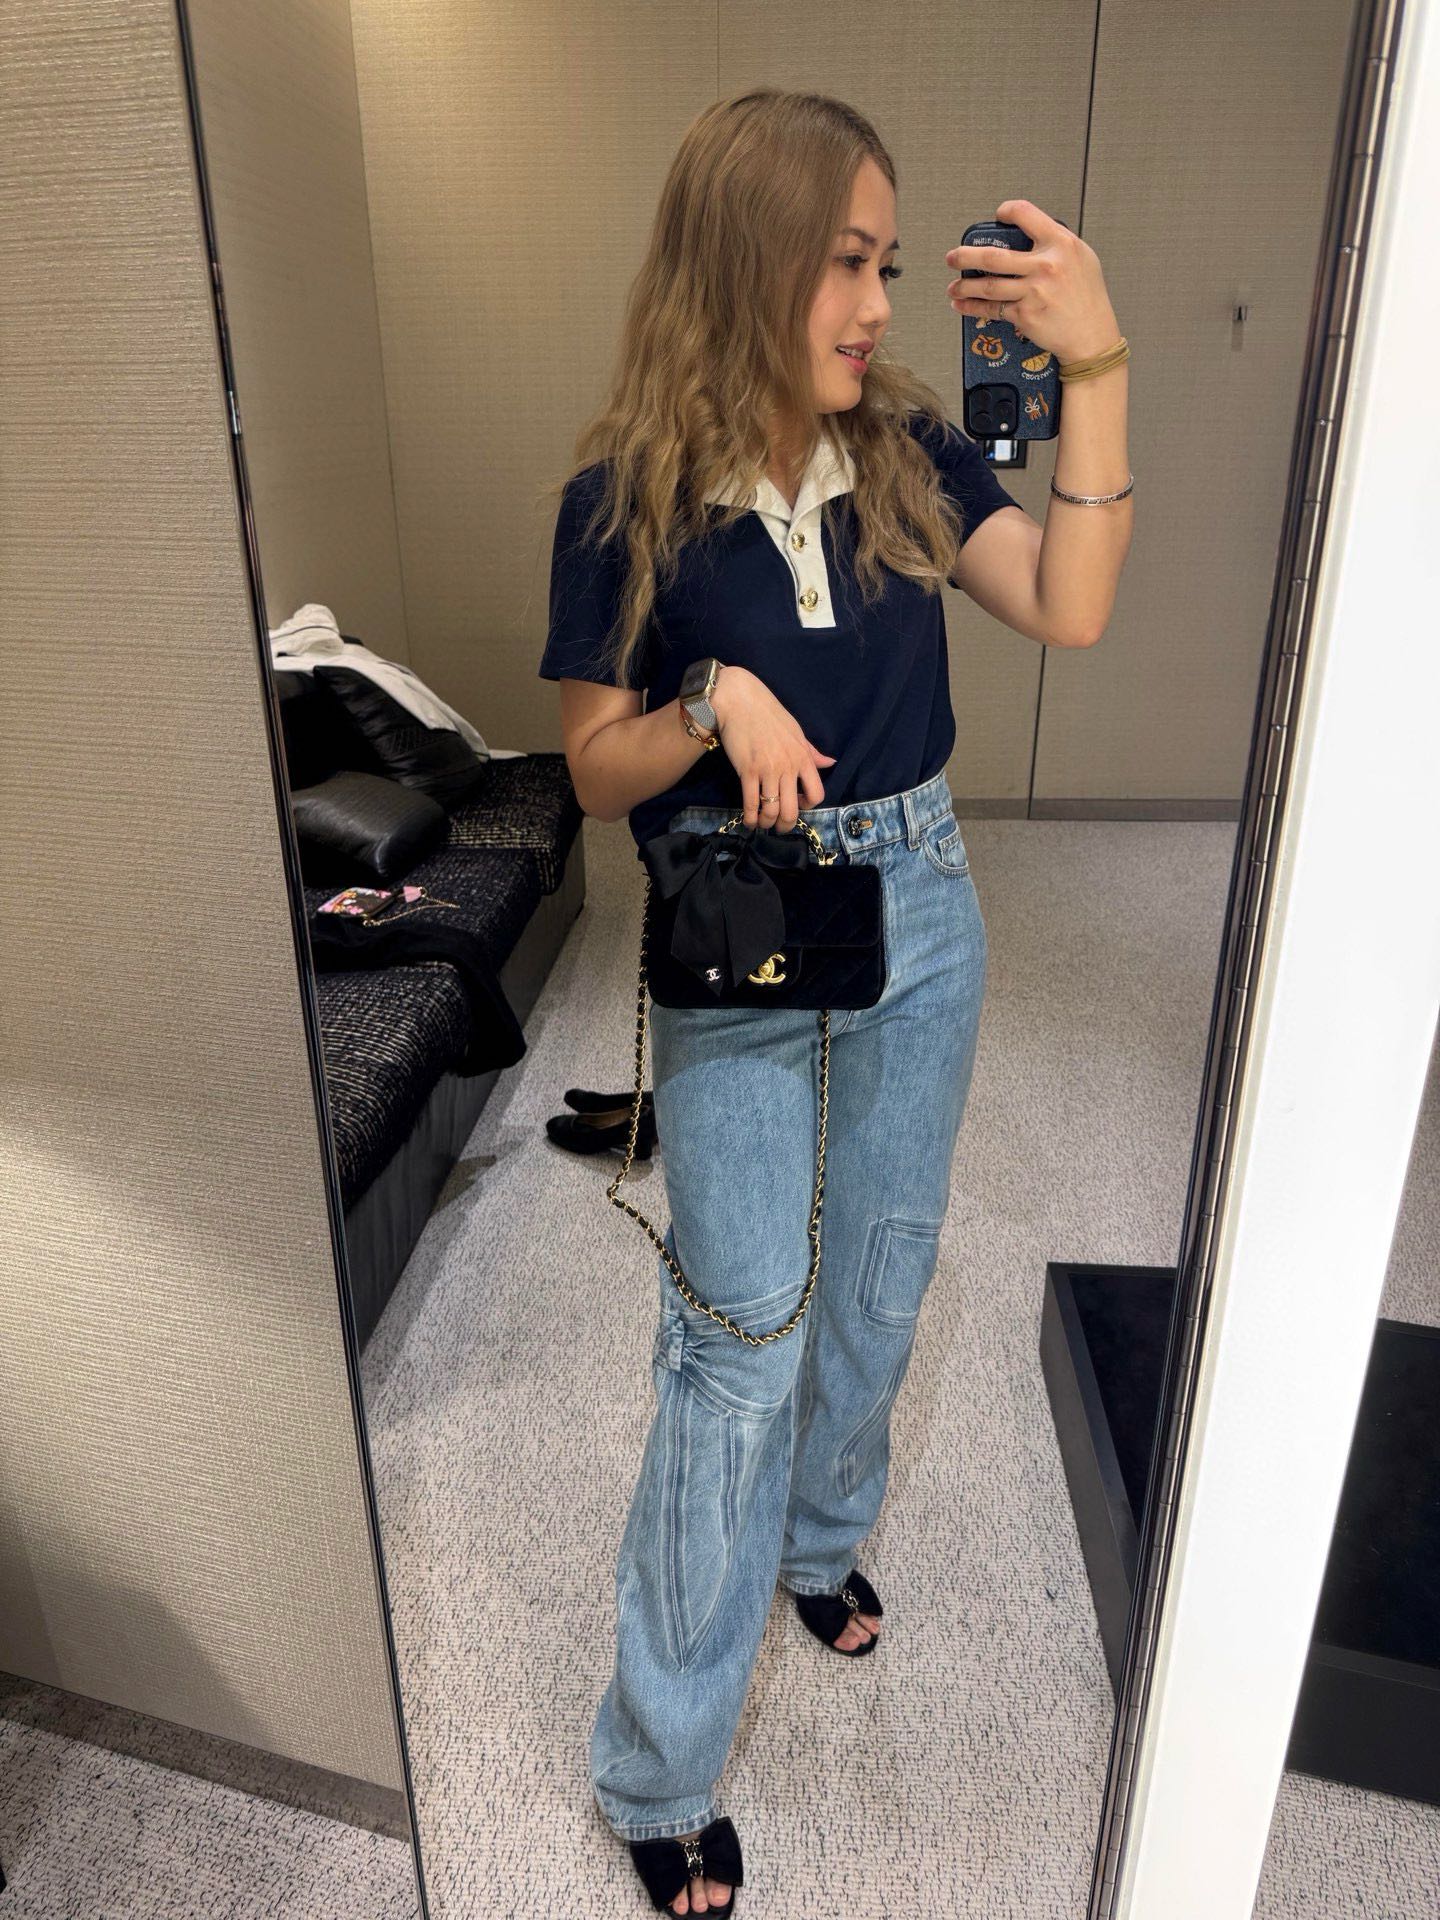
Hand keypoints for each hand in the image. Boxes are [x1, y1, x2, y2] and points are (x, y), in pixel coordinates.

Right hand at [708, 665, 836, 832]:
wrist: (740, 701)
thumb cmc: (768, 714)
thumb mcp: (796, 731)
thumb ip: (812, 752)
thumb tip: (831, 763)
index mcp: (803, 757)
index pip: (816, 794)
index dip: (808, 806)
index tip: (797, 805)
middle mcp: (788, 767)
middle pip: (792, 810)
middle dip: (786, 826)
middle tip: (779, 828)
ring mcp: (768, 770)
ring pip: (772, 811)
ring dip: (766, 823)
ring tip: (762, 824)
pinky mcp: (748, 771)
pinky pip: (751, 804)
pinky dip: (750, 818)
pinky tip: (748, 820)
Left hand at [945, 197, 1119, 364]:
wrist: (1092, 335)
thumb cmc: (1088, 297)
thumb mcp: (1082, 257)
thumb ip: (1056, 243)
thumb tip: (1029, 233)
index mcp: (1061, 243)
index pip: (1026, 214)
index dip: (1007, 211)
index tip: (997, 216)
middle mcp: (1046, 265)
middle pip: (994, 255)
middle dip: (966, 255)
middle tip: (952, 257)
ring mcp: (1034, 291)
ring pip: (988, 285)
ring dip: (964, 285)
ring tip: (953, 286)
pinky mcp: (1025, 315)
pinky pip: (992, 309)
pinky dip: (973, 306)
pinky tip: (962, 304)